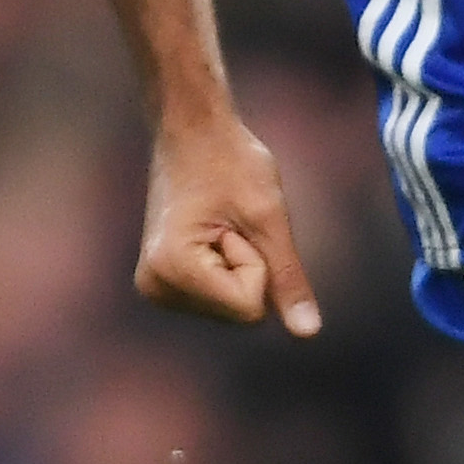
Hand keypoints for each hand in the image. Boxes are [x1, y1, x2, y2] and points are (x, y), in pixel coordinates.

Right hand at [137, 110, 320, 335]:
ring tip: (217, 221)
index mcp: (172, 271)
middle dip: (248, 266)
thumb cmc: (230, 160)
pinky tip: (209, 230)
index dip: (259, 263)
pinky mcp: (163, 281)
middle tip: (226, 219)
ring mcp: (155, 287)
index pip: (251, 308)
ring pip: (231, 307)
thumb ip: (287, 279)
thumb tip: (309, 334)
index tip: (233, 221)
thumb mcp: (269, 219)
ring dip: (237, 265)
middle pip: (239, 312)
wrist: (190, 129)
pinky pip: (220, 296)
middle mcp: (155, 288)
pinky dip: (226, 266)